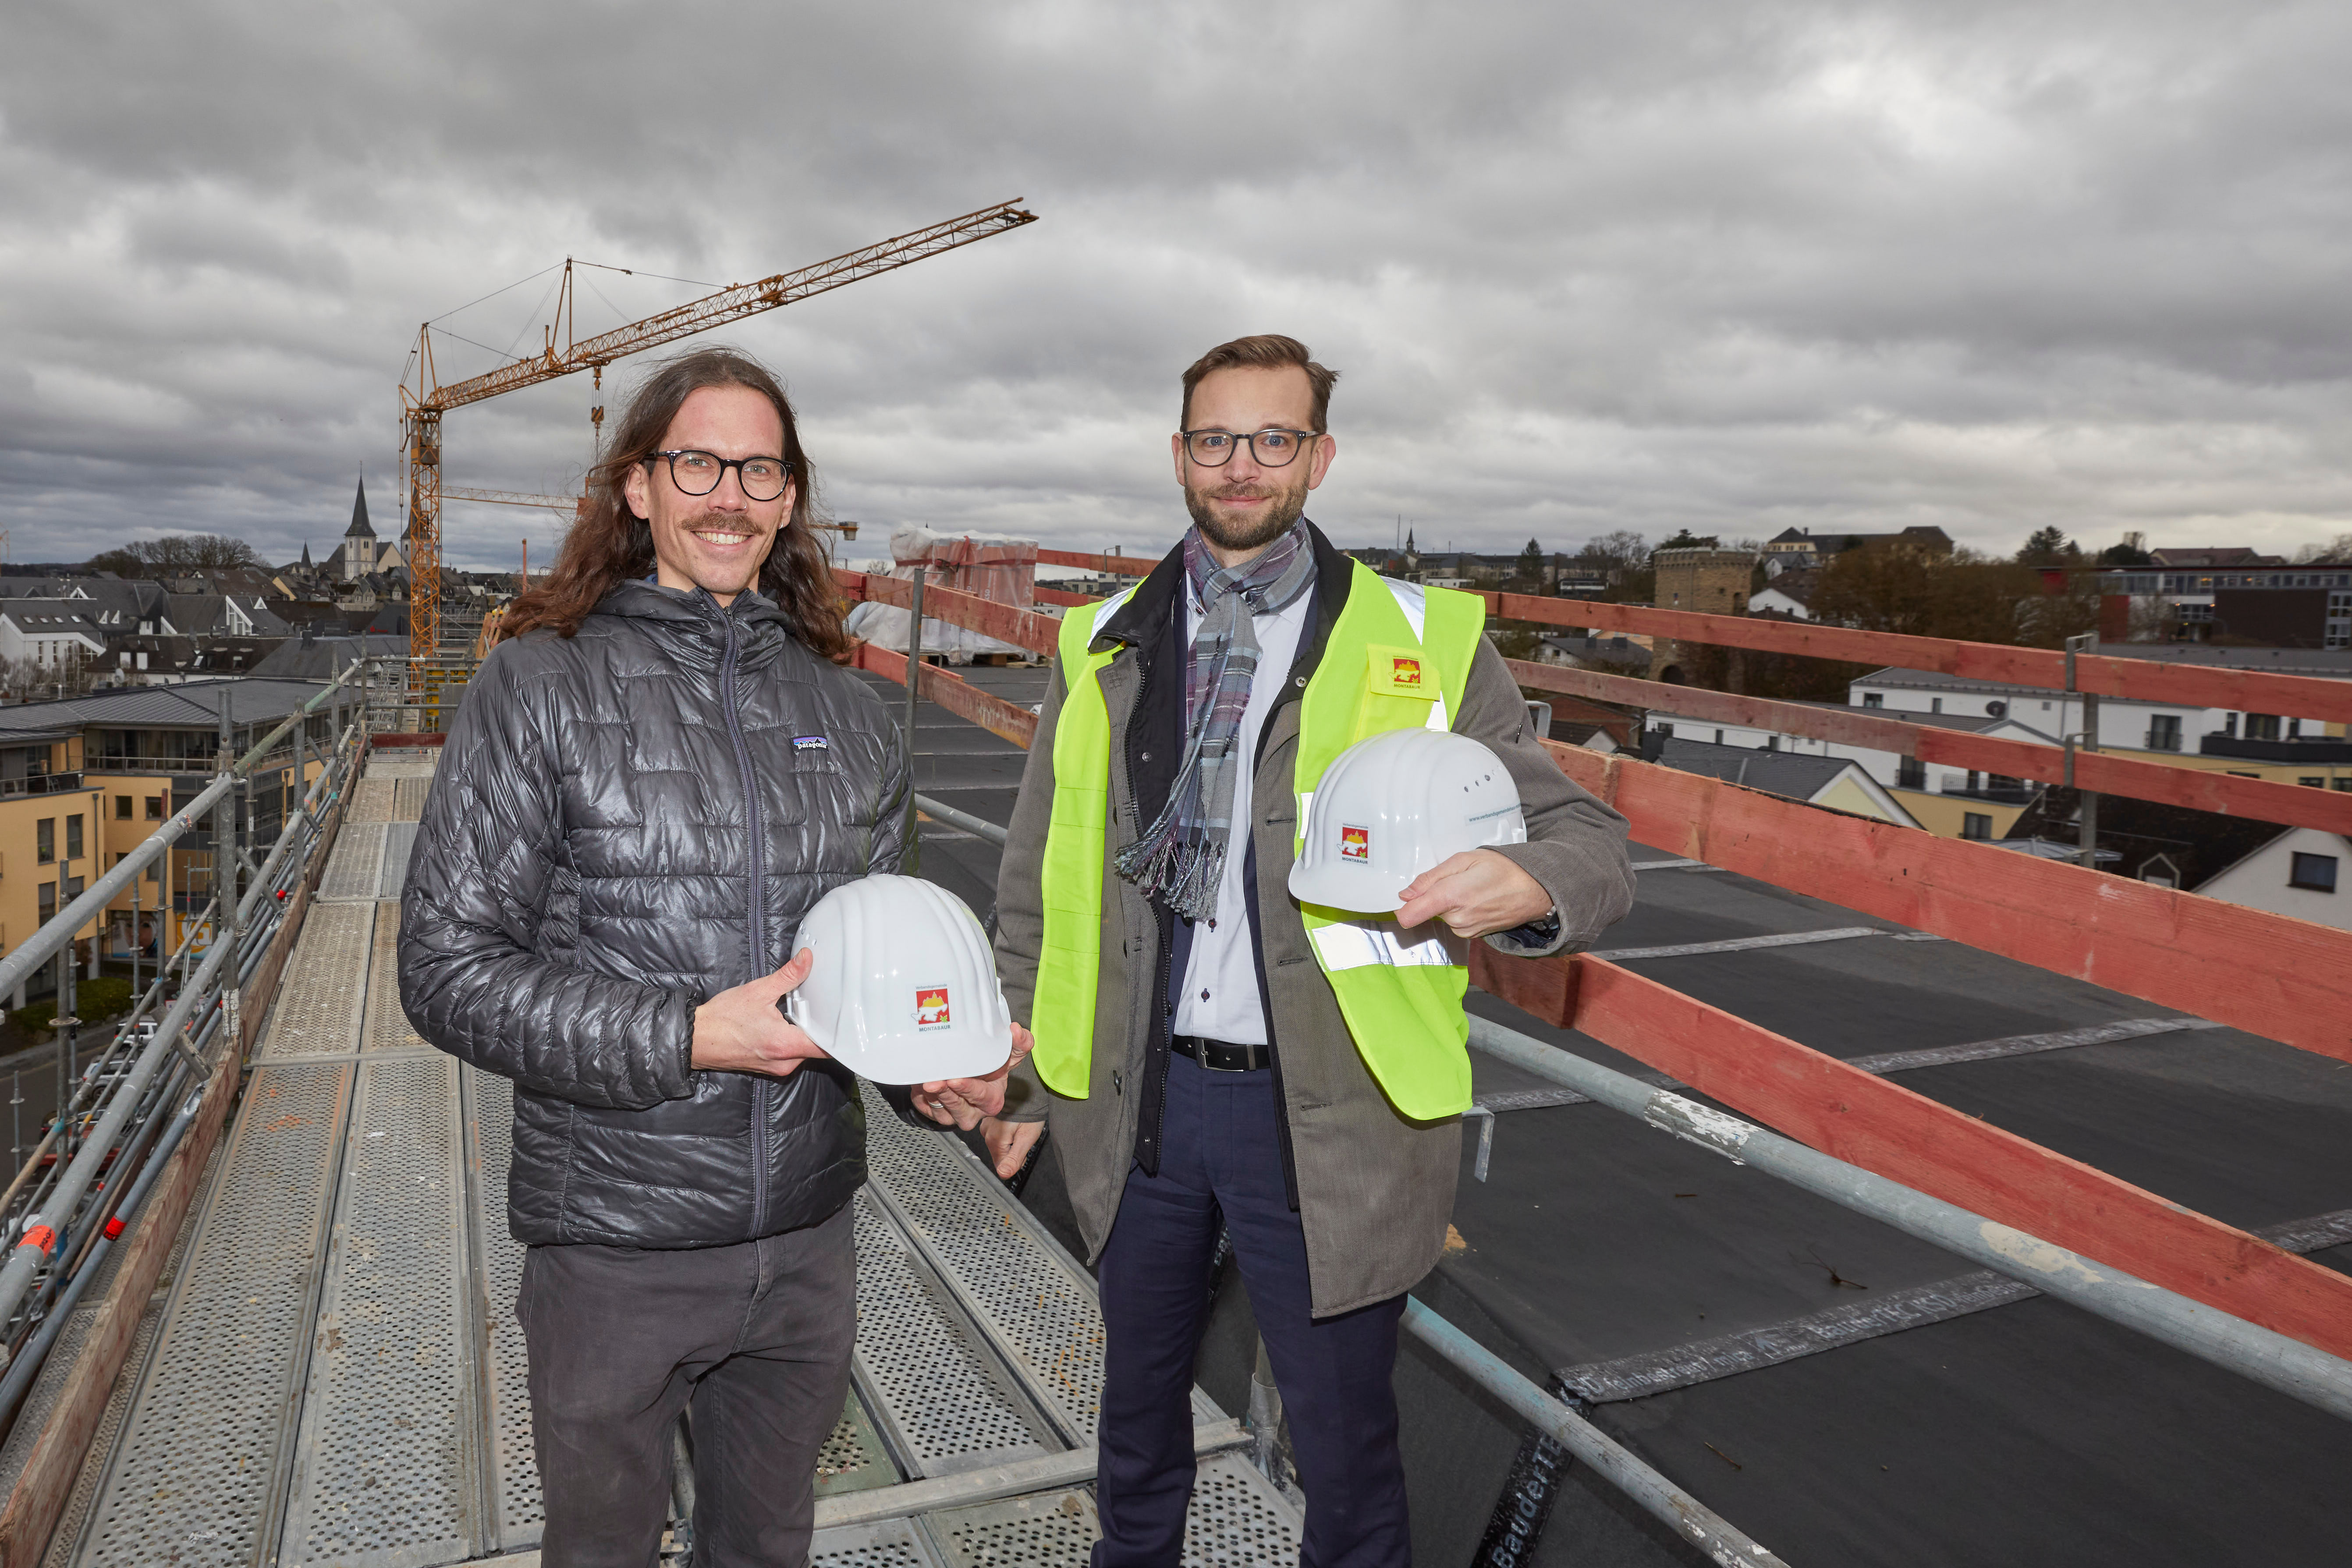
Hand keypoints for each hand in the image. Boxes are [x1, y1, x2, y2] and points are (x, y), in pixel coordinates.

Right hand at [691, 949, 828, 1076]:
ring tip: (786, 1015)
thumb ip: (788, 976)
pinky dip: (788, 1039)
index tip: (841, 1019)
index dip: (838, 1034)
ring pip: (802, 1050)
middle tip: (807, 1008)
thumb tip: (806, 960)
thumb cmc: (722, 1020)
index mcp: (786, 1045)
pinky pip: (788, 1054)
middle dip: (815, 1027)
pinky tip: (775, 1024)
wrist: (696, 1039)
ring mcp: (776, 1068)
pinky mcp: (768, 1068)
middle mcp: (784, 1062)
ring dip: (800, 1033)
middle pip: (817, 1047)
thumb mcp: (758, 991)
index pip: (828, 1048)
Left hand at [914, 1022, 1036, 1129]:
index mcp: (992, 1100)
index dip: (968, 1089)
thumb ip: (1018, 1044)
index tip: (955, 1080)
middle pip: (958, 1109)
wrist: (974, 1075)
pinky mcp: (935, 1114)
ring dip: (931, 1097)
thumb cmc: (991, 1069)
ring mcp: (953, 1115)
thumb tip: (1016, 1029)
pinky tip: (919, 1083)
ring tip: (924, 1080)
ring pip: (940, 1113)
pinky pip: (924, 1110)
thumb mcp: (1008, 1056)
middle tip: (935, 1082)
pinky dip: (920, 1097)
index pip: (981, 1097)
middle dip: (946, 1096)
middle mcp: (972, 1112)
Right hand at [982, 1116, 1045, 1178]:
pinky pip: (996, 1133)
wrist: (1028, 1091)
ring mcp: (985, 1125)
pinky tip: (1013, 1123)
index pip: (1001, 1166)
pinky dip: (1006, 1131)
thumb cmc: (1029, 1112)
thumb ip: (1014, 1158)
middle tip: (1022, 1135)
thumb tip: (1003, 1174)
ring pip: (998, 1144)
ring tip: (1019, 1127)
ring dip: (1009, 1140)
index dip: (1015, 1161)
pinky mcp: (988, 1120)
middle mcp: (986, 1133)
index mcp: (994, 1140)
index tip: (1022, 1147)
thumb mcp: (1026, 1138)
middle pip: (1000, 1155)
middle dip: (1013, 1149)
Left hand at [1394, 850, 1551, 939]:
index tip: (1406, 897)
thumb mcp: (1464, 860)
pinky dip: (1460, 911)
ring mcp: (1466, 930)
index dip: (1402, 906)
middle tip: (1458, 880)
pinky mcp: (1473, 936)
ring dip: (1449, 903)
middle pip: (1426, 910)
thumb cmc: (1502, 869)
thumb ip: (1431, 878)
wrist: (1535, 890)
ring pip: (1441, 916)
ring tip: (1471, 888)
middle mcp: (1456, 919)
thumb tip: (1405, 894)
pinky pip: (1455, 922)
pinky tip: (1477, 899)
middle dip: (1435, 895)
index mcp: (1451, 896)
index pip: (1409, 915)